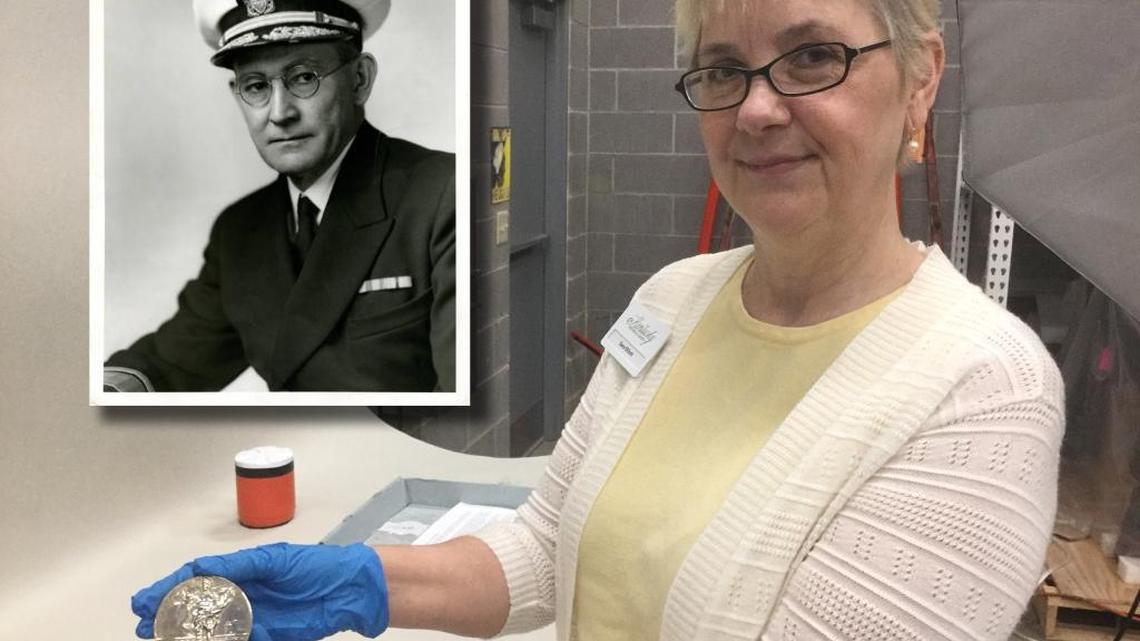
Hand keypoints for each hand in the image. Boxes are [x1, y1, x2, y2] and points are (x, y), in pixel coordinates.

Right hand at [131, 542, 387, 640]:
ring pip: (211, 629)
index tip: (143, 601)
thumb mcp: (274, 560)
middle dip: (168, 616)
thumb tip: (199, 567)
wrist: (349, 591)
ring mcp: (253, 617)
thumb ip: (239, 566)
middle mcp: (243, 594)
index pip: (197, 579)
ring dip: (188, 634)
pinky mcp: (267, 636)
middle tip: (144, 626)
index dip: (168, 589)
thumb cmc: (315, 567)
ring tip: (163, 637)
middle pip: (197, 607)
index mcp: (242, 571)